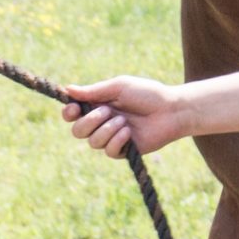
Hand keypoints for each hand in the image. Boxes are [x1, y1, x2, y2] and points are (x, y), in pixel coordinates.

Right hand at [62, 76, 181, 158]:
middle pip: (77, 131)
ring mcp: (111, 137)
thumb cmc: (146, 94)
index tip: (74, 108)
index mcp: (98, 104)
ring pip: (92, 142)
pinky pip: (108, 151)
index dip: (69, 113)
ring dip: (107, 130)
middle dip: (89, 122)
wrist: (170, 110)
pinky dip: (117, 140)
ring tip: (124, 122)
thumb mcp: (119, 87)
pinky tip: (129, 132)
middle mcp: (101, 122)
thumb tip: (68, 89)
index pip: (73, 113)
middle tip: (107, 111)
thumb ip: (94, 91)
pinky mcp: (123, 150)